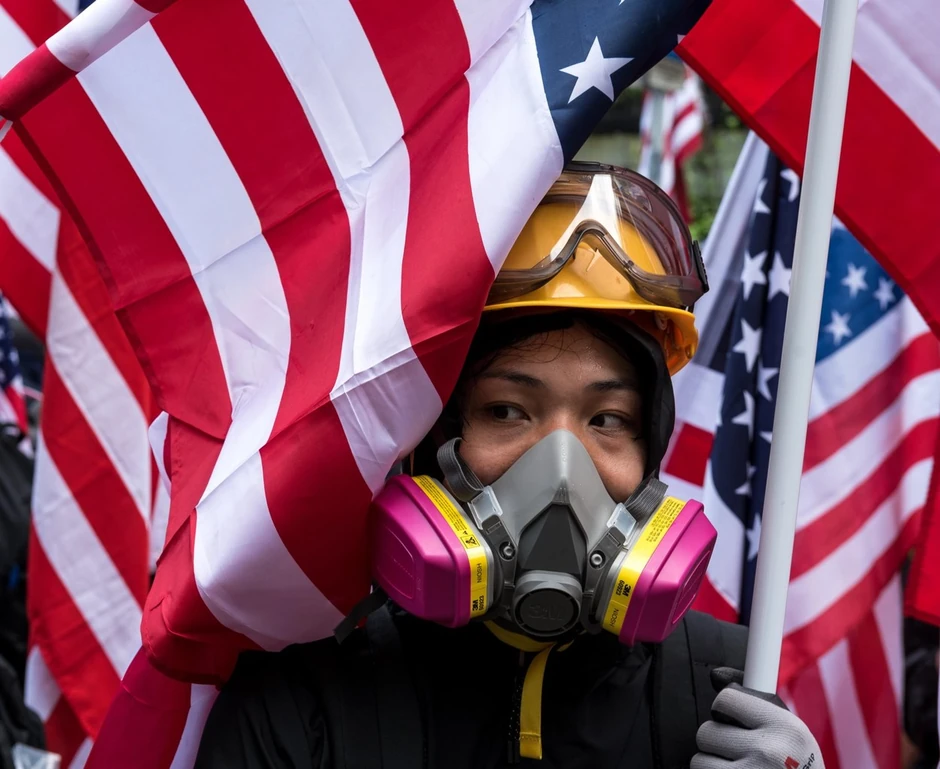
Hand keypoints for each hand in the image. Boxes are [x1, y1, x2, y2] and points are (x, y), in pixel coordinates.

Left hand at [691, 668, 823, 768]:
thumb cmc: (795, 766)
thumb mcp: (788, 730)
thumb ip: (753, 698)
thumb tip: (715, 674)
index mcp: (786, 728)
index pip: (725, 698)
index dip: (725, 708)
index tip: (733, 716)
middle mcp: (770, 752)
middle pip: (706, 730)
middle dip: (718, 741)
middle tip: (741, 753)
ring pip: (699, 759)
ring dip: (714, 764)